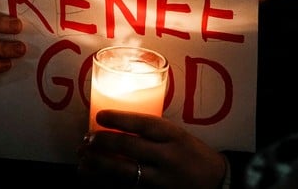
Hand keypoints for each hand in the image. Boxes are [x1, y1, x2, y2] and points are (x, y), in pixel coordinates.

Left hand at [77, 110, 227, 188]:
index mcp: (173, 136)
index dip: (119, 119)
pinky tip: (92, 178)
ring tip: (83, 159)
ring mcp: (161, 180)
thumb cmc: (191, 154)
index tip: (99, 116)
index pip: (143, 124)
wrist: (214, 181)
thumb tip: (115, 125)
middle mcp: (167, 157)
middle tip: (87, 139)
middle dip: (102, 143)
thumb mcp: (177, 135)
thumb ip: (152, 131)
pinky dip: (104, 184)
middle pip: (129, 148)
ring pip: (122, 173)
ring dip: (98, 165)